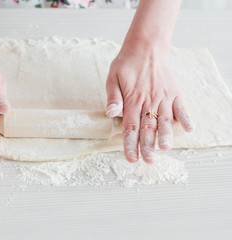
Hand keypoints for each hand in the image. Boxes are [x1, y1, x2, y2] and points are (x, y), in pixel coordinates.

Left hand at [105, 43, 193, 162]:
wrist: (146, 47)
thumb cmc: (126, 64)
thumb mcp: (113, 77)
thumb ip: (113, 97)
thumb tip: (111, 113)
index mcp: (132, 99)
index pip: (130, 127)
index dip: (130, 144)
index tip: (131, 158)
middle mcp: (149, 100)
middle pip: (148, 127)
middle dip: (147, 145)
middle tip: (148, 160)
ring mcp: (163, 97)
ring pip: (164, 120)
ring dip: (166, 135)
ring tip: (166, 148)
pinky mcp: (174, 92)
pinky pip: (181, 107)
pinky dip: (185, 118)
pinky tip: (188, 129)